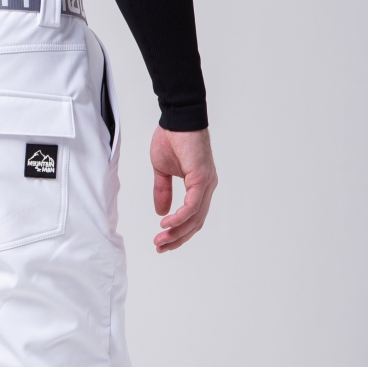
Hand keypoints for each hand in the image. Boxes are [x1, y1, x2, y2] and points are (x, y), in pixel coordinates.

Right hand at [150, 127, 216, 251]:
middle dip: (177, 238)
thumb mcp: (162, 171)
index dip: (178, 232)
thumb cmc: (171, 139)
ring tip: (160, 240)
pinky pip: (192, 205)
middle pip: (196, 223)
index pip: (193, 217)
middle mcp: (207, 187)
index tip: (162, 242)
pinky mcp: (202, 178)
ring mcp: (206, 183)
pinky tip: (166, 224)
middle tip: (160, 247)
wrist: (176, 119)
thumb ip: (162, 191)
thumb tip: (162, 212)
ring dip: (177, 232)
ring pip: (195, 218)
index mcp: (199, 186)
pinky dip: (180, 218)